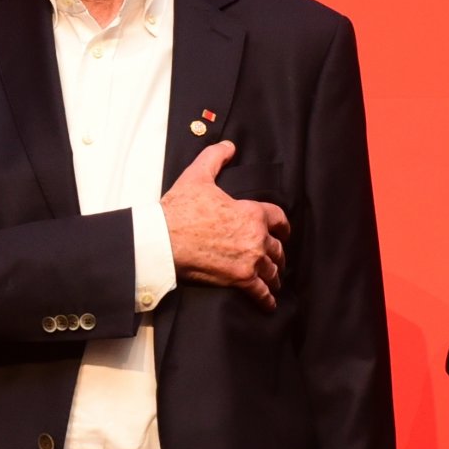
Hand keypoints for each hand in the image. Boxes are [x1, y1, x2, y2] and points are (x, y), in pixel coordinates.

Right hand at [160, 140, 289, 310]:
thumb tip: (228, 145)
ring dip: (274, 276)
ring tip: (273, 282)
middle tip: (276, 259)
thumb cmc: (179, 210)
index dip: (283, 226)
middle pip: (278, 248)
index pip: (279, 219)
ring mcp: (250, 259)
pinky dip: (267, 299)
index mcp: (252, 212)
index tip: (283, 233)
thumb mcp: (198, 175)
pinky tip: (269, 303)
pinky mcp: (240, 279)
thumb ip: (215, 157)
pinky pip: (261, 292)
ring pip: (272, 270)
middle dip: (278, 254)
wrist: (164, 239)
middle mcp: (257, 236)